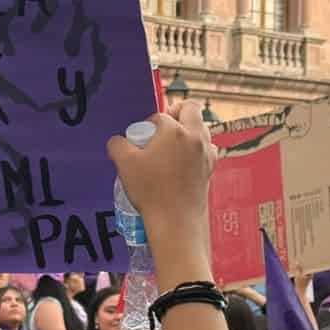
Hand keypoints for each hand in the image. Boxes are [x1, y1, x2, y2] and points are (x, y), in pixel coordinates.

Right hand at [108, 100, 214, 237]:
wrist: (175, 221)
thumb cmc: (151, 191)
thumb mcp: (124, 163)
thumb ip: (118, 144)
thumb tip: (119, 141)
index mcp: (176, 130)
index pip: (160, 116)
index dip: (148, 124)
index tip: (142, 138)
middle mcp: (196, 137)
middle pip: (191, 109)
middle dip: (176, 113)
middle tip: (163, 127)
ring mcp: (207, 153)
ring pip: (202, 128)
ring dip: (188, 131)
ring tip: (172, 146)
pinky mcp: (211, 168)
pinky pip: (206, 149)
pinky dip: (196, 149)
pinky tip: (183, 162)